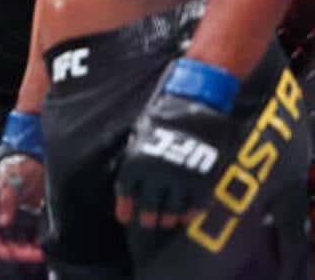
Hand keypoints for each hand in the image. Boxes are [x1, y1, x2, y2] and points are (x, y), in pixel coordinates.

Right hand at [0, 145, 46, 262]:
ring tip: (40, 250)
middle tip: (36, 252)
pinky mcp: (24, 221)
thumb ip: (6, 200)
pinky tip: (42, 244)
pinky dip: (34, 243)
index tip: (20, 252)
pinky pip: (28, 238)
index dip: (5, 249)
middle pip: (6, 246)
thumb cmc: (12, 165)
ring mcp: (11, 222)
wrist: (29, 158)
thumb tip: (3, 221)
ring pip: (17, 245)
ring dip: (28, 250)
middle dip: (21, 252)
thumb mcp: (9, 181)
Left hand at [115, 58, 237, 229]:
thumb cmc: (163, 112)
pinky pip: (195, 205)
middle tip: (147, 223)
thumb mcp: (140, 131)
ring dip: (168, 217)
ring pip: (172, 209)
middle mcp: (156, 173)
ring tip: (166, 221)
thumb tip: (128, 174)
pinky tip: (186, 215)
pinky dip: (190, 213)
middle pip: (149, 205)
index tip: (123, 217)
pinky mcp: (202, 181)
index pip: (127, 191)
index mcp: (136, 160)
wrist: (195, 102)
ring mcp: (180, 179)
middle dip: (147, 216)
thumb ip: (134, 154)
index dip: (125, 206)